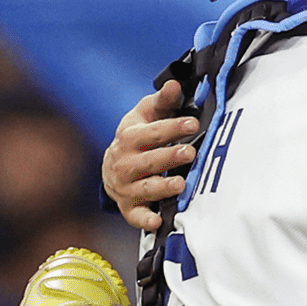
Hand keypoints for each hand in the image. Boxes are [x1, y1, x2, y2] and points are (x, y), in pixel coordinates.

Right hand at [102, 81, 198, 230]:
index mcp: (129, 137)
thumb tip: (175, 83)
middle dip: (168, 157)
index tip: (193, 122)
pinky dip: (145, 220)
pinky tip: (158, 222)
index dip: (171, 127)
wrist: (113, 165)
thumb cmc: (138, 136)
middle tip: (190, 153)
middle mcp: (125, 163)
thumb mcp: (147, 114)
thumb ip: (164, 101)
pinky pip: (136, 216)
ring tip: (180, 185)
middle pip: (148, 161)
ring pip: (144, 188)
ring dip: (161, 187)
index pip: (151, 132)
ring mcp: (126, 186)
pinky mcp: (129, 207)